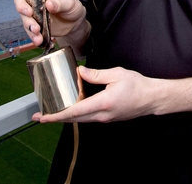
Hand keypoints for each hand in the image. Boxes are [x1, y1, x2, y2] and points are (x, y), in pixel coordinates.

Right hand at [14, 0, 87, 47]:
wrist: (76, 21)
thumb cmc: (72, 7)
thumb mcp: (69, 3)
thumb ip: (59, 4)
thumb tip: (48, 4)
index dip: (22, 4)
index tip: (28, 12)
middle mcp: (34, 6)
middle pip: (23, 13)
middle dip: (27, 21)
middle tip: (35, 28)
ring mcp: (35, 18)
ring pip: (27, 25)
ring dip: (31, 32)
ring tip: (38, 38)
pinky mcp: (38, 28)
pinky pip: (33, 34)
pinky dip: (35, 38)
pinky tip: (39, 41)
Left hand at [33, 66, 160, 122]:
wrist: (152, 98)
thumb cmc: (138, 86)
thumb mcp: (117, 74)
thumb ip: (96, 74)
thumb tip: (80, 72)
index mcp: (103, 103)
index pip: (74, 111)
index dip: (56, 115)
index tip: (43, 116)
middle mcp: (102, 115)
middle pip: (73, 119)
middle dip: (55, 118)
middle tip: (39, 116)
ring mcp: (105, 118)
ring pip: (80, 119)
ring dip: (65, 116)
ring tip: (52, 111)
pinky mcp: (107, 118)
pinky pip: (88, 117)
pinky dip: (76, 114)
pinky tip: (72, 107)